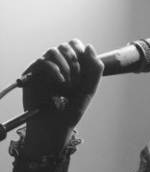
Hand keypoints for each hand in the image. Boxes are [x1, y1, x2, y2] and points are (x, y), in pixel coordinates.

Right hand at [22, 39, 103, 155]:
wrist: (56, 126)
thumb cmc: (71, 110)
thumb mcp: (89, 89)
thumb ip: (95, 69)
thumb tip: (89, 46)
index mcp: (71, 66)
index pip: (75, 45)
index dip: (81, 50)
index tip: (85, 66)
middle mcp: (57, 65)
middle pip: (65, 46)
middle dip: (75, 59)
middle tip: (77, 78)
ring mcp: (44, 69)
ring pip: (54, 50)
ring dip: (66, 65)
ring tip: (69, 84)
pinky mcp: (33, 74)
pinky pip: (43, 61)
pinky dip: (55, 69)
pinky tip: (61, 82)